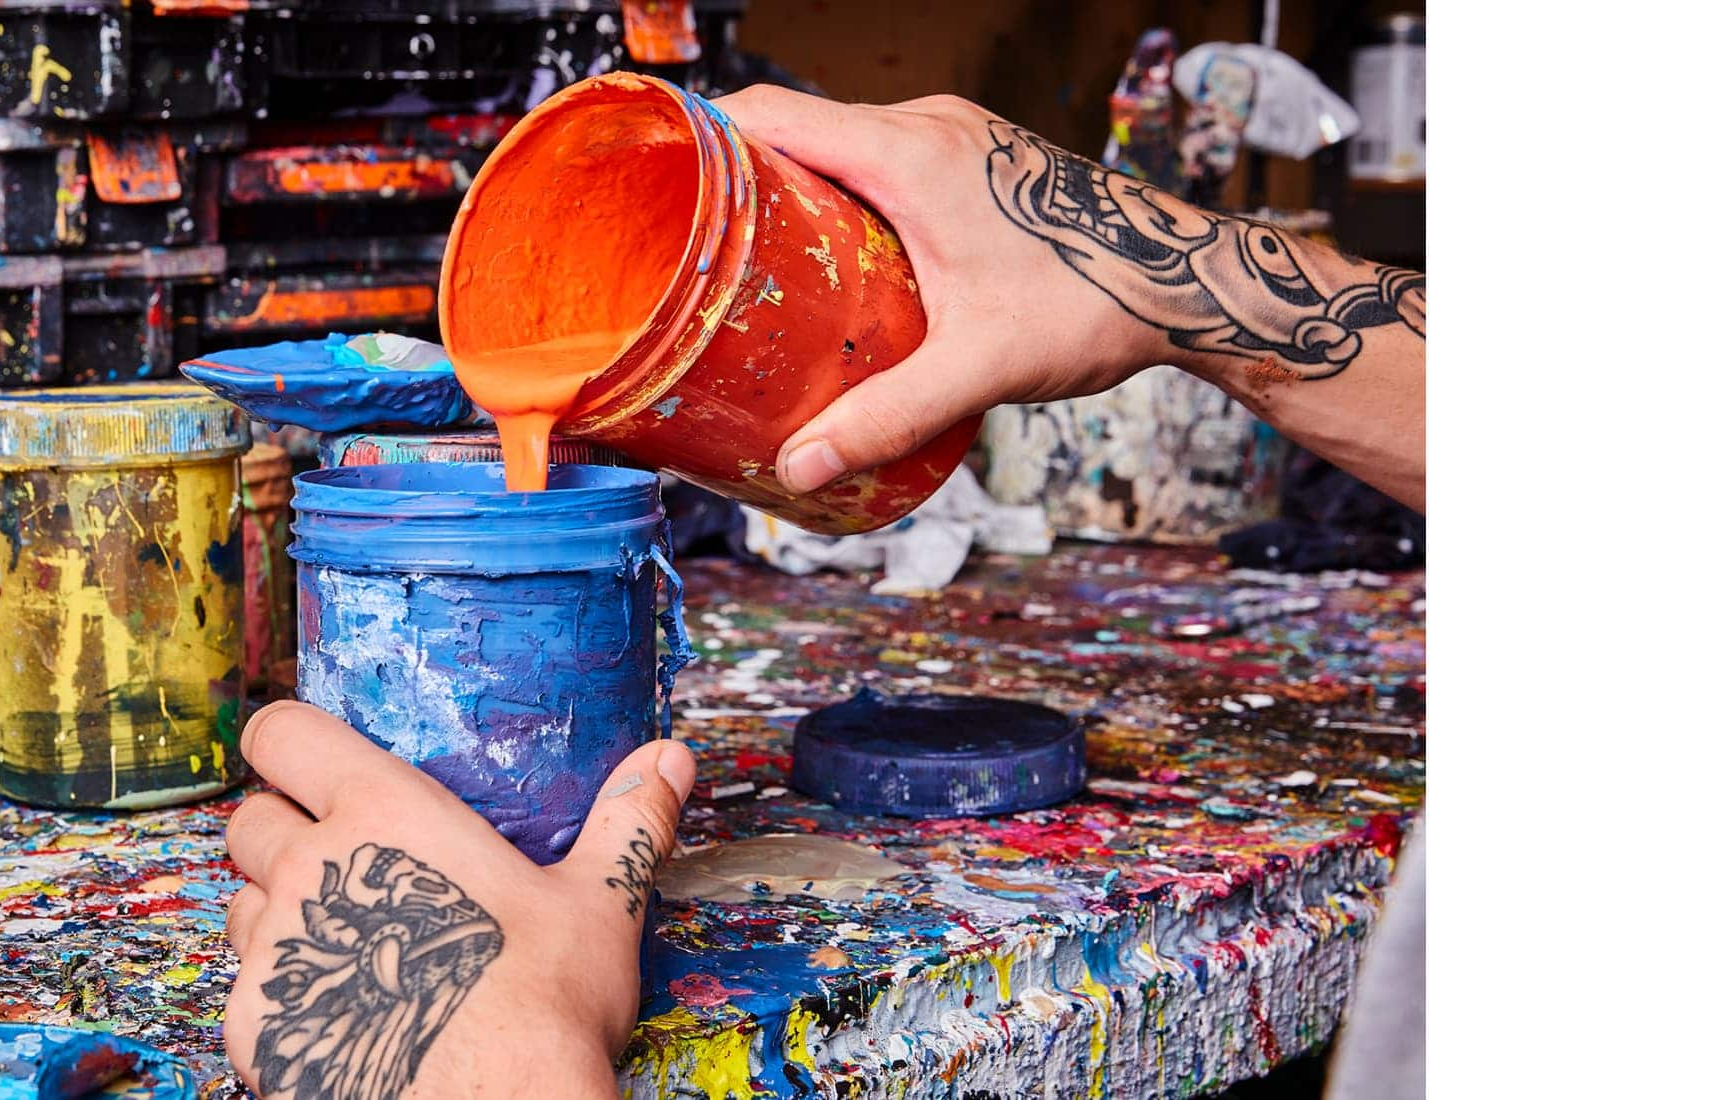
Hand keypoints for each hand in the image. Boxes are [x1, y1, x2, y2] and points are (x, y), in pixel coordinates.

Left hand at [220, 701, 697, 1099]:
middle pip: (248, 819)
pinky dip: (280, 997)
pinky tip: (342, 1014)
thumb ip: (626, 824)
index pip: (282, 733)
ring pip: (239, 904)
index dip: (285, 743)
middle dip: (279, 832)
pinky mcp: (253, 1024)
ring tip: (351, 948)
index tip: (306, 762)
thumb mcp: (598, 905)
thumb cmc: (543, 1006)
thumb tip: (670, 758)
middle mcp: (312, 868)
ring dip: (275, 915)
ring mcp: (274, 948)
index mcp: (385, 812)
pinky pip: (245, 990)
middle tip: (342, 868)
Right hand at [711, 87, 1208, 492]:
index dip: (702, 139)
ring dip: (792, 189)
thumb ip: (885, 417)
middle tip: (689, 250)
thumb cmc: (1096, 303)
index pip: (772, 111)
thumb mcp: (978, 366)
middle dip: (737, 179)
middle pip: (796, 126)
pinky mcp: (974, 160)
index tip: (654, 185)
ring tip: (749, 264)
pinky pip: (879, 158)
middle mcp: (926, 128)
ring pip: (839, 142)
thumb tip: (800, 467)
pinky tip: (832, 264)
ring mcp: (953, 138)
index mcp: (909, 152)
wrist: (1191, 280)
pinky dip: (841, 195)